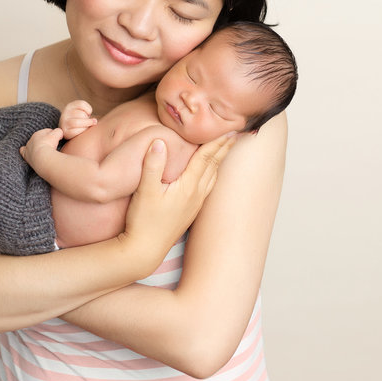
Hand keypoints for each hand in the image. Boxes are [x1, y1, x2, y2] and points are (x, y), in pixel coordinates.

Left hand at [19, 127, 63, 168]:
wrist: (42, 157)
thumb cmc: (50, 145)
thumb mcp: (58, 134)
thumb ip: (59, 131)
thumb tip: (59, 132)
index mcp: (39, 133)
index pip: (47, 132)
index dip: (54, 135)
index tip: (58, 139)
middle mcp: (32, 139)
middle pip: (39, 138)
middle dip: (45, 141)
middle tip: (52, 146)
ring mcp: (28, 147)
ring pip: (32, 144)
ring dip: (37, 147)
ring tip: (44, 151)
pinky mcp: (25, 155)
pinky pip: (23, 151)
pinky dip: (26, 152)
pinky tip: (31, 154)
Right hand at [61, 100, 97, 138]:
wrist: (68, 130)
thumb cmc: (79, 120)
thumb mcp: (82, 112)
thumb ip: (88, 113)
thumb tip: (95, 121)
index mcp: (70, 106)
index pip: (82, 104)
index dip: (89, 110)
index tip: (88, 114)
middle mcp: (65, 113)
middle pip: (81, 114)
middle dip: (88, 119)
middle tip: (88, 122)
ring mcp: (64, 123)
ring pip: (77, 122)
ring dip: (85, 125)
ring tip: (86, 126)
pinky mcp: (65, 132)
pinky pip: (75, 131)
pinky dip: (82, 131)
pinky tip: (83, 131)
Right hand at [121, 133, 236, 270]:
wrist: (144, 251)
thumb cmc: (143, 222)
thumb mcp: (145, 191)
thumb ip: (153, 164)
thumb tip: (160, 141)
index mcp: (188, 186)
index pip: (206, 158)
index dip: (218, 142)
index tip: (231, 129)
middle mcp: (196, 195)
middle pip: (214, 166)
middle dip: (225, 148)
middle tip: (238, 134)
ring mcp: (194, 205)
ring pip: (213, 178)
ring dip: (220, 161)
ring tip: (226, 150)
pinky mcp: (189, 213)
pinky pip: (207, 188)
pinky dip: (212, 175)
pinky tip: (210, 176)